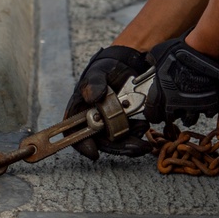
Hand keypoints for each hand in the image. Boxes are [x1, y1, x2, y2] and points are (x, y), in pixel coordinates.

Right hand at [64, 45, 152, 159]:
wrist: (124, 64)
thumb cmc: (105, 68)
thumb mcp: (98, 71)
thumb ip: (94, 82)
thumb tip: (92, 97)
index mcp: (80, 110)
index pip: (74, 133)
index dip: (82, 145)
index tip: (94, 152)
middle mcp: (92, 120)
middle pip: (101, 142)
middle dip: (118, 146)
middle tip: (135, 145)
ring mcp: (108, 123)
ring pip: (116, 140)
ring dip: (131, 141)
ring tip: (143, 127)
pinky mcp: (122, 122)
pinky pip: (128, 133)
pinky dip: (136, 133)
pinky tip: (145, 126)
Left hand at [144, 37, 218, 126]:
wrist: (203, 50)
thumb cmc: (180, 51)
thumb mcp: (159, 52)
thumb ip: (152, 60)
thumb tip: (149, 60)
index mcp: (161, 95)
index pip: (152, 115)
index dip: (153, 113)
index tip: (156, 111)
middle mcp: (177, 104)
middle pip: (171, 120)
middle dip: (172, 114)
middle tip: (174, 107)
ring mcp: (194, 105)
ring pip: (190, 120)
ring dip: (188, 114)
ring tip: (189, 106)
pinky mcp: (210, 103)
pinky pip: (207, 113)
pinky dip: (206, 109)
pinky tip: (204, 101)